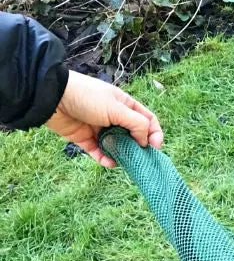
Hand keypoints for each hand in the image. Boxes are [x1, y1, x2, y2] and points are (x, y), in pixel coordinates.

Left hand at [45, 70, 163, 167]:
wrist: (52, 98)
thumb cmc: (87, 97)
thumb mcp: (117, 108)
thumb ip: (136, 124)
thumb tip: (145, 142)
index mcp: (125, 105)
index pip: (148, 120)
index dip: (155, 134)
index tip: (154, 147)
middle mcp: (115, 117)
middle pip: (134, 136)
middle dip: (139, 148)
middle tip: (140, 157)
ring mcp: (101, 129)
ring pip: (118, 146)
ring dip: (122, 155)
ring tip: (123, 161)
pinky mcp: (87, 139)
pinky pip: (100, 153)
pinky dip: (106, 159)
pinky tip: (109, 163)